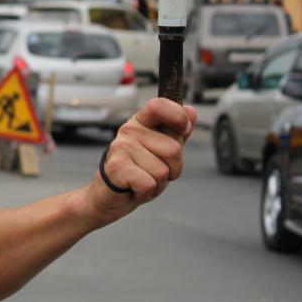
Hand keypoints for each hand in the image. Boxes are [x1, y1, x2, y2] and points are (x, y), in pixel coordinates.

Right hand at [80, 99, 196, 225]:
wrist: (110, 195)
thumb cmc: (139, 171)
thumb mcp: (162, 151)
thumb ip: (177, 132)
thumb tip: (191, 110)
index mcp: (142, 122)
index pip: (159, 106)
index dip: (178, 117)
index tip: (184, 130)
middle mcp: (129, 130)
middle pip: (173, 150)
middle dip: (173, 169)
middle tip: (155, 172)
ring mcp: (121, 147)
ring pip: (163, 171)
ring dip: (158, 183)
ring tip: (142, 180)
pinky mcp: (117, 167)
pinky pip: (149, 184)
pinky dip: (146, 192)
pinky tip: (134, 188)